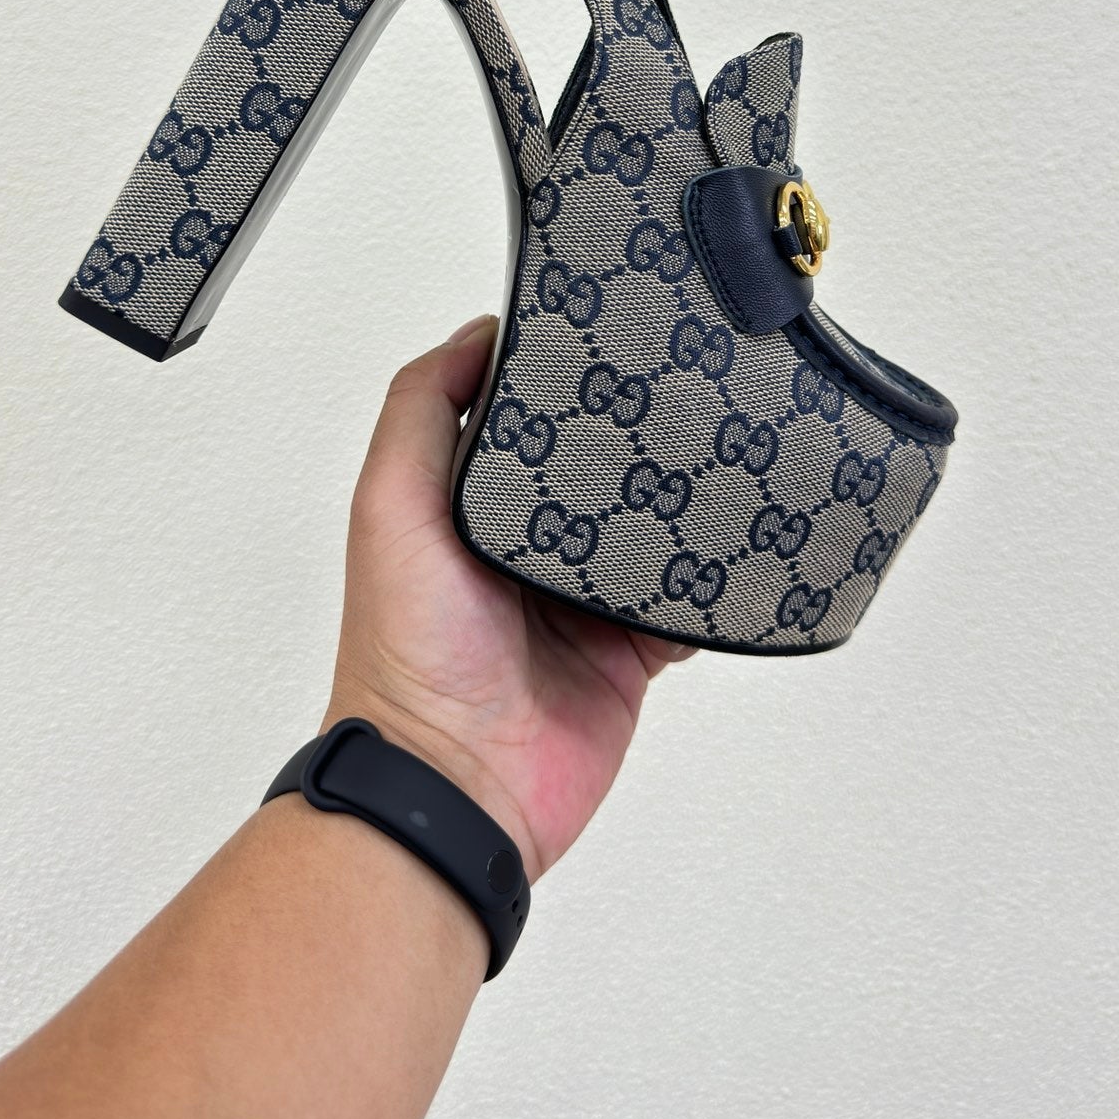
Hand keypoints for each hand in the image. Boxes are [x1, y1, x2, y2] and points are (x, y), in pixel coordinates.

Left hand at [324, 315, 694, 878]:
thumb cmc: (405, 658)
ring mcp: (583, 598)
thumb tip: (475, 332)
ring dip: (679, 501)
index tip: (600, 329)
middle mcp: (527, 545)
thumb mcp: (388, 507)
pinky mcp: (630, 651)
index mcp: (468, 504)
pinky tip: (730, 542)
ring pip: (651, 528)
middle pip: (598, 468)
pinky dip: (710, 580)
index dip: (557, 375)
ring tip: (719, 450)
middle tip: (681, 384)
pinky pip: (687, 603)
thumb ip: (421, 412)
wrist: (458, 789)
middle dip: (633, 435)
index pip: (522, 415)